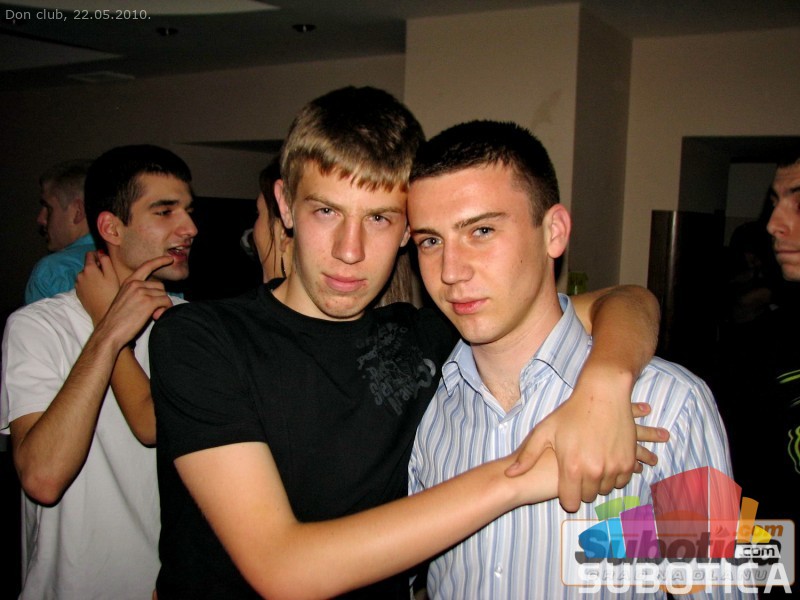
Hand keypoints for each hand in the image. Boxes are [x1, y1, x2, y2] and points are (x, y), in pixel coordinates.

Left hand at [76, 251, 121, 324]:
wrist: (102, 313)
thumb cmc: (110, 293)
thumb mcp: (112, 274)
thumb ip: (106, 260)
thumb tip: (100, 252)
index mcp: (89, 268)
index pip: (90, 254)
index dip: (98, 255)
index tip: (106, 262)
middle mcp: (80, 274)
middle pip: (88, 265)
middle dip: (96, 267)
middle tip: (108, 276)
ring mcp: (78, 284)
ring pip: (86, 275)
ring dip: (93, 276)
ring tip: (104, 285)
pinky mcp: (78, 293)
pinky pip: (84, 284)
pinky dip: (90, 284)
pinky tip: (98, 291)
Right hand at [92, 255, 175, 348]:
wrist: (110, 332)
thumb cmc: (118, 320)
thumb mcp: (125, 300)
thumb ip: (139, 294)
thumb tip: (158, 297)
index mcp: (128, 282)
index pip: (146, 267)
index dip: (160, 261)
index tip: (169, 259)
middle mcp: (135, 284)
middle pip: (160, 286)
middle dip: (160, 298)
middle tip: (153, 311)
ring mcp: (142, 292)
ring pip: (164, 295)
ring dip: (162, 306)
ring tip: (152, 315)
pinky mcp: (148, 302)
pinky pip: (166, 302)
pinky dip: (165, 310)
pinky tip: (156, 317)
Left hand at [505, 396, 668, 512]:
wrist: (603, 394)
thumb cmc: (571, 412)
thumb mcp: (544, 431)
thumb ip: (527, 456)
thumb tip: (509, 474)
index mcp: (572, 467)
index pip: (571, 502)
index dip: (567, 496)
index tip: (566, 486)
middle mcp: (594, 471)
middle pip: (588, 497)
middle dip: (582, 487)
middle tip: (578, 469)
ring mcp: (614, 467)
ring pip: (605, 489)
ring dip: (598, 481)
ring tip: (590, 462)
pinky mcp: (629, 462)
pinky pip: (621, 480)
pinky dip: (614, 474)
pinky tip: (604, 460)